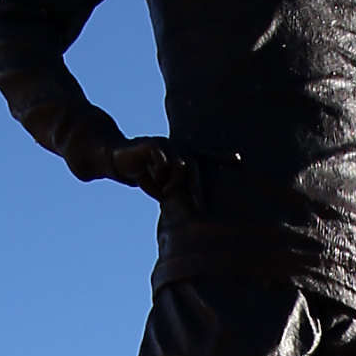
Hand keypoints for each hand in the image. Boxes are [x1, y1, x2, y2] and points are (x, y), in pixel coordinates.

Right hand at [91, 136, 215, 213]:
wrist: (117, 160)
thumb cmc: (144, 175)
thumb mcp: (163, 188)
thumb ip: (178, 193)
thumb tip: (192, 210)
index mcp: (182, 156)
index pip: (205, 156)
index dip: (221, 157)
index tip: (238, 159)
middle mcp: (178, 147)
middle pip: (195, 166)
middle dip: (198, 189)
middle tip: (202, 208)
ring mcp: (166, 144)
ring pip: (181, 166)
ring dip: (173, 184)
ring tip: (164, 192)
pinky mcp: (153, 144)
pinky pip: (165, 162)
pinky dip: (160, 173)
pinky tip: (150, 175)